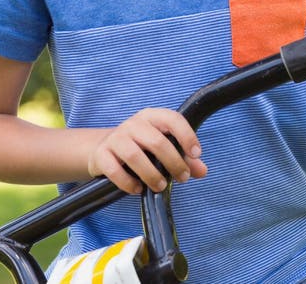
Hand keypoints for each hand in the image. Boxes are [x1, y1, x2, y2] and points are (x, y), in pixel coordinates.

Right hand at [87, 107, 207, 194]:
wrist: (103, 148)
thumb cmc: (140, 147)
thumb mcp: (161, 147)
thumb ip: (183, 157)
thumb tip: (203, 171)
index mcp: (151, 117)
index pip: (172, 119)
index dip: (186, 135)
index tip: (196, 154)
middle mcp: (133, 124)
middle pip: (157, 141)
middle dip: (173, 163)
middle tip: (182, 178)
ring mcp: (116, 138)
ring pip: (135, 156)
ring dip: (151, 175)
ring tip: (160, 186)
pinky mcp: (102, 155)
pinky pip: (115, 170)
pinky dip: (128, 183)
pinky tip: (138, 189)